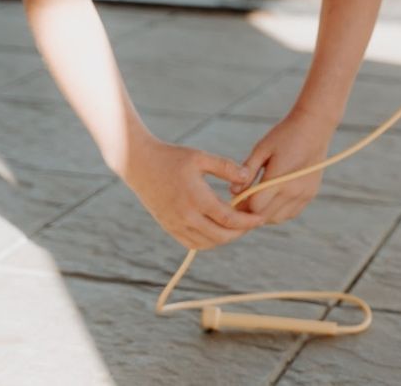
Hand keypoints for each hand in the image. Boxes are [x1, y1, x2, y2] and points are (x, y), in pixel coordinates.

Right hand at [124, 134, 264, 249]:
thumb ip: (226, 168)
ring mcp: (175, 225)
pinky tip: (218, 229)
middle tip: (253, 222)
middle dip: (240, 232)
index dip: (247, 221)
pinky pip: (193, 243)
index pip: (228, 219)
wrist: (139, 165)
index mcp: (196, 199)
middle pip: (220, 236)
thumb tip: (247, 177)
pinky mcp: (169, 227)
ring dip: (225, 238)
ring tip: (238, 225)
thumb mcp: (200, 157)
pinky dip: (209, 242)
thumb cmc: (172, 157)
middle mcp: (185, 217)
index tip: (261, 218)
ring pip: (207, 243)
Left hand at [232, 108, 334, 225]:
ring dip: (264, 213)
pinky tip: (272, 198)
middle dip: (251, 211)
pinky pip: (290, 213)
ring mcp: (304, 194)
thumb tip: (232, 191)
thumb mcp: (262, 148)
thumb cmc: (284, 134)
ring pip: (277, 218)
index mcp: (280, 179)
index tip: (235, 198)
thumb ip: (247, 171)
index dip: (242, 205)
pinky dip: (278, 211)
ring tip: (256, 198)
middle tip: (242, 201)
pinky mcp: (310, 194)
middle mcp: (294, 191)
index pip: (255, 206)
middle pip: (264, 216)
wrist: (314, 126)